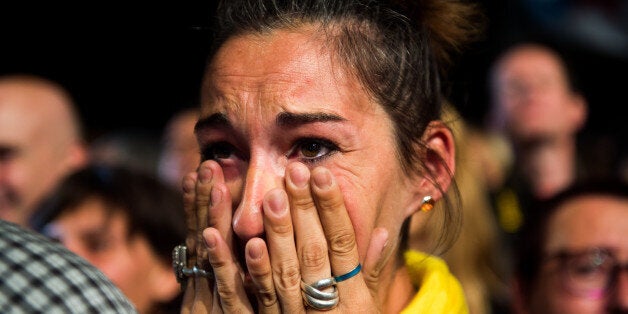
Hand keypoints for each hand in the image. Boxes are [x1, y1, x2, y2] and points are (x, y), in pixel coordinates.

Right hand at [181, 160, 250, 312]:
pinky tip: (212, 235)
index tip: (199, 172)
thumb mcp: (231, 301)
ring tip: (215, 188)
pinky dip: (219, 261)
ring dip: (212, 219)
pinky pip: (226, 289)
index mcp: (206, 283)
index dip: (199, 204)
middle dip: (204, 201)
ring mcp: (213, 304)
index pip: (203, 236)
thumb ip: (233, 275)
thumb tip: (249, 241)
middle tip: (208, 166)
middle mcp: (204, 289)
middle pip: (204, 239)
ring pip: (211, 257)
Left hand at [251, 162, 389, 312]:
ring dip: (280, 232)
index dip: (332, 208)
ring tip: (273, 197)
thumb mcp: (366, 305)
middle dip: (304, 210)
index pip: (343, 243)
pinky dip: (257, 270)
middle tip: (295, 172)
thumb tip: (383, 232)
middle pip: (314, 251)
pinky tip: (253, 243)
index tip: (322, 175)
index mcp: (353, 295)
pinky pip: (263, 298)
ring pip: (287, 271)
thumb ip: (370, 271)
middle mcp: (329, 304)